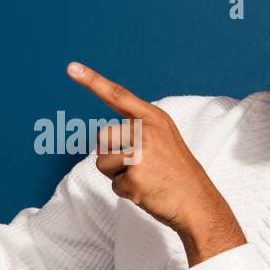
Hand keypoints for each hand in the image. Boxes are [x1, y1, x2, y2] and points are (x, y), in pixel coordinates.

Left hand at [66, 61, 246, 265]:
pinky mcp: (135, 178)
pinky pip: (114, 185)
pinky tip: (147, 191)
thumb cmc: (176, 172)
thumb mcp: (163, 138)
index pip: (118, 95)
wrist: (198, 202)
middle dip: (111, 154)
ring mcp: (141, 154)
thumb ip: (137, 130)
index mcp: (153, 118)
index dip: (92, 81)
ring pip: (102, 162)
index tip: (72, 68)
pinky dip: (126, 192)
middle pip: (102, 137)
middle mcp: (146, 132)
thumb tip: (103, 139)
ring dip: (116, 174)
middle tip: (138, 165)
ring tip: (144, 177)